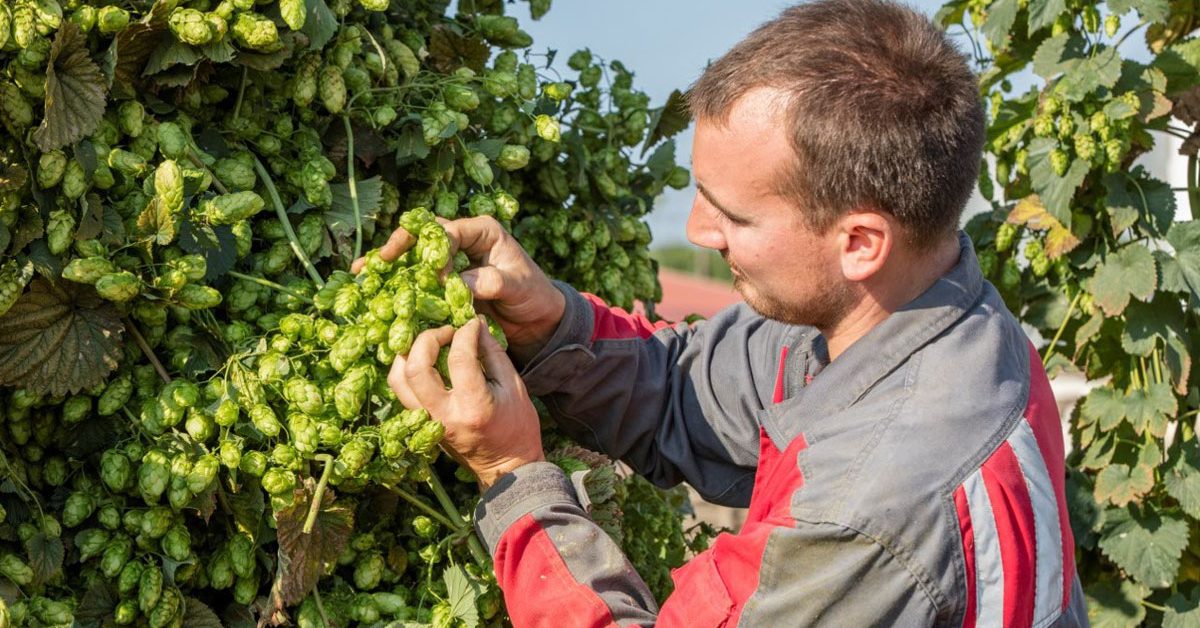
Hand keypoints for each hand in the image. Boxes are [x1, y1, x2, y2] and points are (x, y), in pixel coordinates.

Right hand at [355, 217, 564, 363]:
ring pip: (414, 256)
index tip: (435, 276)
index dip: (436, 251)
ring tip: (361, 273)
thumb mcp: (519, 287)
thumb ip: (493, 281)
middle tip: (377, 262)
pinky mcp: (444, 282)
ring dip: (389, 265)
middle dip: (397, 247)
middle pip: (422, 237)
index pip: (448, 231)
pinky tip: (373, 291)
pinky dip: (397, 284)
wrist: (538, 319)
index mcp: (482, 231)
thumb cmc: (534, 297)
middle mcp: (462, 241)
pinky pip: (417, 279)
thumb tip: (459, 282)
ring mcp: (450, 261)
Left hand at [388, 317, 543, 490]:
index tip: (470, 324)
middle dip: (428, 338)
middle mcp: (444, 415)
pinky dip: (405, 370)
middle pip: (416, 367)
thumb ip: (492, 353)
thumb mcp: (514, 386)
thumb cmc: (518, 426)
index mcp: (473, 406)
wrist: (506, 467)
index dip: (463, 333)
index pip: (459, 359)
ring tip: (428, 343)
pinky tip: (421, 359)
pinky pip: (401, 392)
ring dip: (408, 354)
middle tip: (446, 331)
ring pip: (398, 380)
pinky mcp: (421, 424)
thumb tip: (474, 325)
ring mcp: (428, 422)